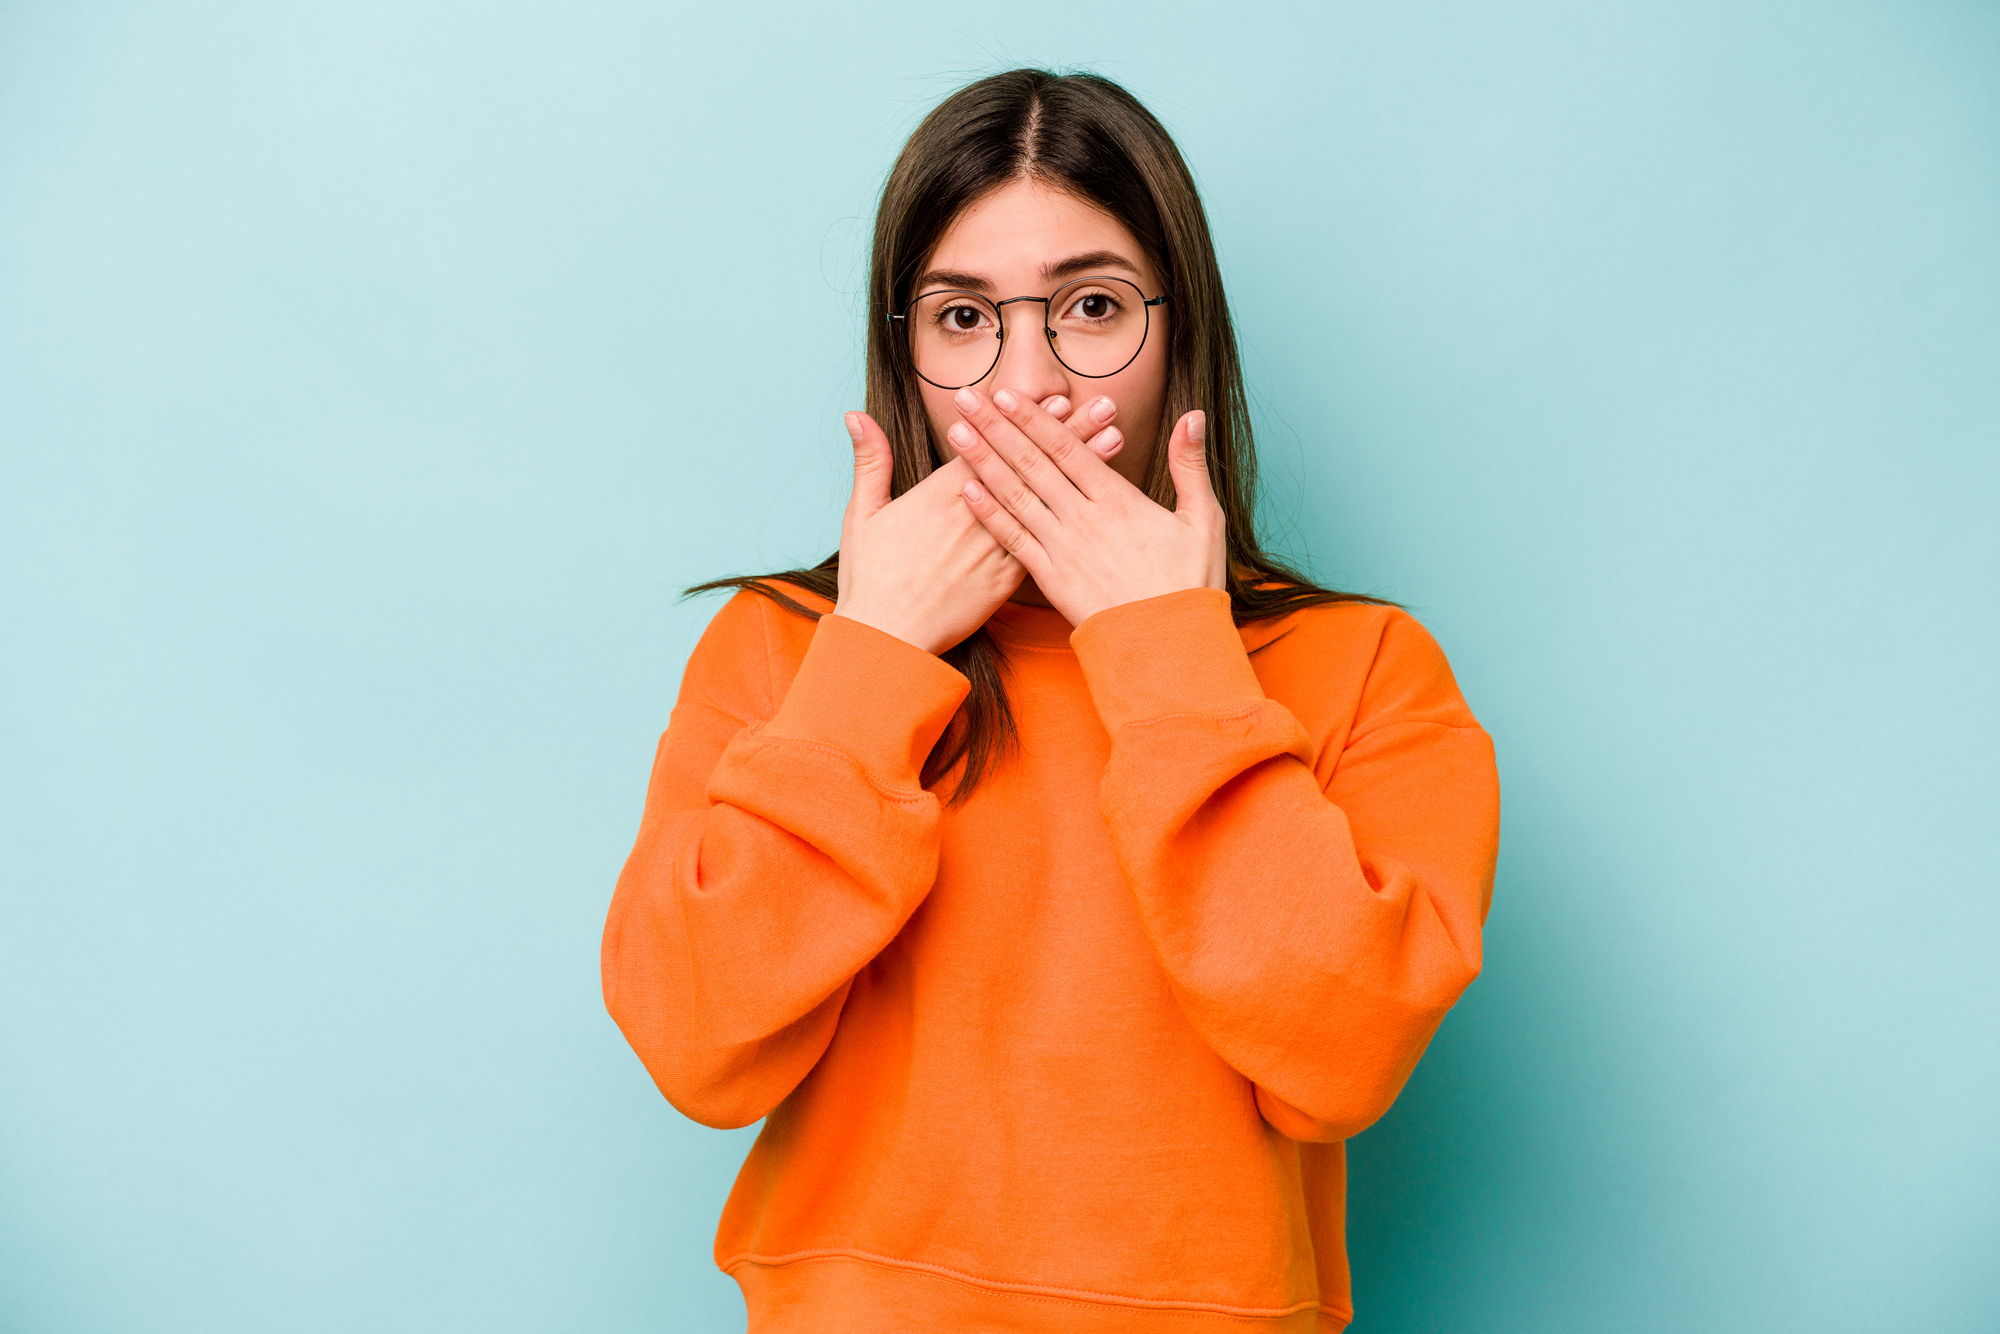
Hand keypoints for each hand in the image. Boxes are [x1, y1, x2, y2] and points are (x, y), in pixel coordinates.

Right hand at [833, 397, 1120, 654]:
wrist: (886, 638)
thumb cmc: (871, 578)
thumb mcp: (863, 515)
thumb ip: (870, 462)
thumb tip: (856, 416)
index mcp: (940, 496)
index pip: (992, 446)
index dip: (1025, 420)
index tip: (1055, 395)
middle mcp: (975, 517)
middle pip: (1030, 465)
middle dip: (1068, 431)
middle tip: (1103, 404)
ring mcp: (994, 549)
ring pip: (1047, 499)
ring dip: (1083, 468)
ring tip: (1116, 438)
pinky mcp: (1005, 581)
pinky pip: (1044, 543)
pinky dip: (1072, 516)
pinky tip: (1099, 501)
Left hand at [947, 388, 1225, 625]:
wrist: (1170, 646)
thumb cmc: (1191, 583)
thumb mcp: (1203, 519)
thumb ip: (1190, 464)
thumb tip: (1193, 415)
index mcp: (1118, 499)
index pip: (1067, 447)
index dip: (1034, 418)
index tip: (1007, 393)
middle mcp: (1084, 517)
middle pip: (1032, 462)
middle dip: (996, 427)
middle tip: (965, 398)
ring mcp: (1063, 548)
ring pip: (1015, 495)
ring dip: (983, 461)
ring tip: (956, 433)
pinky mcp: (1051, 578)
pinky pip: (1013, 540)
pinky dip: (989, 513)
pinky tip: (966, 491)